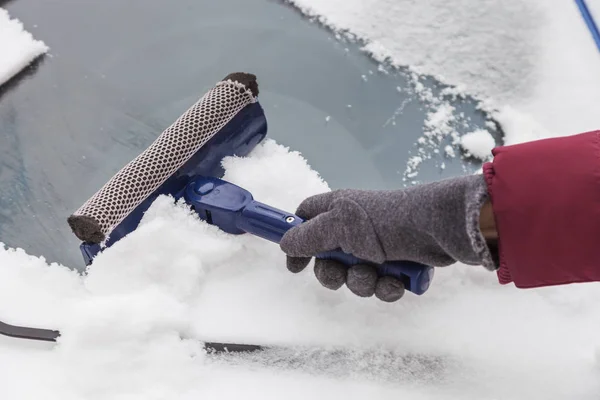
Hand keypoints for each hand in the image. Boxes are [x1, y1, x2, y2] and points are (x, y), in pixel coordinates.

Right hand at [280, 175, 494, 301]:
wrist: (440, 230)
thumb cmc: (387, 221)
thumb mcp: (340, 225)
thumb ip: (308, 236)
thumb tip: (285, 243)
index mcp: (338, 211)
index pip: (306, 220)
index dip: (297, 241)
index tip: (295, 265)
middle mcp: (354, 228)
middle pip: (327, 259)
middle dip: (335, 273)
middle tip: (344, 271)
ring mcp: (376, 248)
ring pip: (354, 277)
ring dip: (363, 282)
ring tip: (378, 274)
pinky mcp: (397, 264)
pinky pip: (379, 286)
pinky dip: (386, 287)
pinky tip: (396, 282)